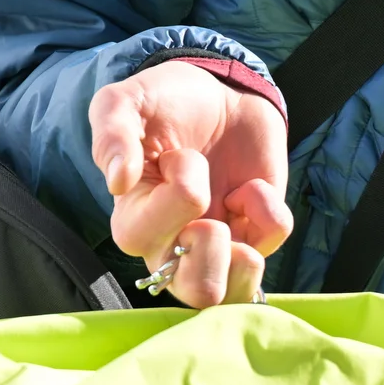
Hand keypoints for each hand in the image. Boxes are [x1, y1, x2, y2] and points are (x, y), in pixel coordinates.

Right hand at [88, 61, 294, 307]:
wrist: (216, 89)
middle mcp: (171, 245)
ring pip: (235, 295)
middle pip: (197, 292)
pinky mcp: (253, 232)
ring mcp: (217, 243)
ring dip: (247, 252)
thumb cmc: (162, 101)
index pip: (144, 238)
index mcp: (132, 219)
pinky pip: (271, 243)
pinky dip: (268, 209)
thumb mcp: (125, 103)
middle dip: (213, 247)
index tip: (178, 157)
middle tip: (211, 215)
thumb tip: (117, 181)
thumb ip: (112, 135)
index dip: (177, 193)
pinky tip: (248, 191)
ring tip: (236, 212)